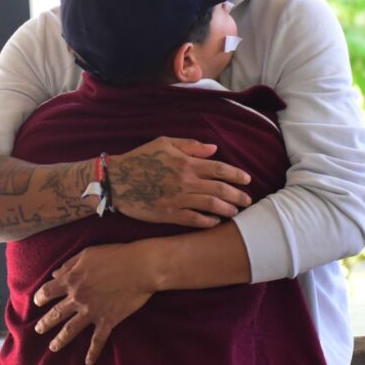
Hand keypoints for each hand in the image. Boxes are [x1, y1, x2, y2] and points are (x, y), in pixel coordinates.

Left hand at [33, 242, 157, 364]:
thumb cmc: (115, 255)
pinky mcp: (108, 321)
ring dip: (59, 340)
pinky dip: (93, 353)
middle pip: (55, 314)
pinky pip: (97, 340)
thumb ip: (69, 265)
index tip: (37, 302)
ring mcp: (92, 311)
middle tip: (38, 330)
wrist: (141, 267)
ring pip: (70, 330)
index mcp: (71, 280)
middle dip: (44, 323)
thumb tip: (54, 275)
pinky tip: (88, 362)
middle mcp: (78, 298)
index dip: (40, 297)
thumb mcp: (87, 254)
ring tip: (53, 347)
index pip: (47, 292)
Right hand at [107, 137, 251, 227]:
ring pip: (211, 206)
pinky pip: (194, 220)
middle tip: (248, 200)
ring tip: (235, 212)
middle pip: (219, 190)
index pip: (219, 169)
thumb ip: (190, 145)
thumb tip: (214, 149)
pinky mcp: (169, 214)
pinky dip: (208, 222)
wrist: (117, 180)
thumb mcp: (164, 143)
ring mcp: (177, 200)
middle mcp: (185, 182)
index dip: (236, 175)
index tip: (247, 180)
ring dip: (227, 209)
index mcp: (185, 163)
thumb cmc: (141, 159)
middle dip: (237, 195)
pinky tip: (215, 222)